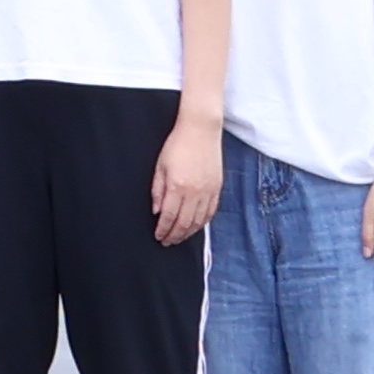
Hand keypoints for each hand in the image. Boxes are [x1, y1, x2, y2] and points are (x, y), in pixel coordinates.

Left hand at [149, 117, 220, 248]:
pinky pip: (210, 212)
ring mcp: (208, 192)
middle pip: (184, 223)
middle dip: (174, 236)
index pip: (169, 216)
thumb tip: (156, 211)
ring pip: (198, 221)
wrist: (201, 131)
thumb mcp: (160, 166)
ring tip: (179, 238)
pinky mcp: (217, 188)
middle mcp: (194, 192)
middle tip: (167, 242)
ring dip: (188, 233)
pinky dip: (202, 223)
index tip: (159, 236)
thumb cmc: (177, 145)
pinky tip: (195, 227)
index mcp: (177, 186)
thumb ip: (157, 190)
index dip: (163, 230)